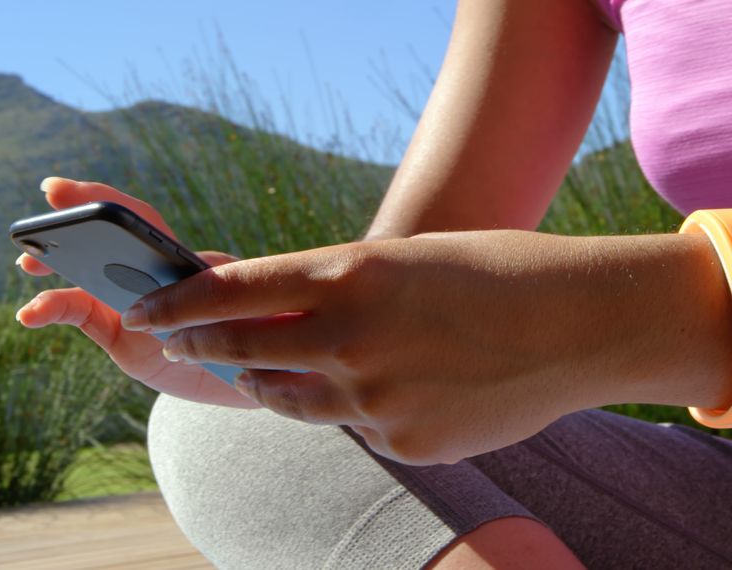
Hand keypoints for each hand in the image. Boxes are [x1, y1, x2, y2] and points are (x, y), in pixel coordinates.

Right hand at [16, 177, 256, 408]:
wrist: (243, 376)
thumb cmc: (248, 330)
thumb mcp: (241, 303)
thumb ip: (217, 285)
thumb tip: (200, 269)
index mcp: (176, 256)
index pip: (138, 220)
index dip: (102, 200)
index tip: (63, 189)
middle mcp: (145, 273)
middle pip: (102, 241)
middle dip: (70, 224)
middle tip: (41, 213)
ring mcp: (127, 302)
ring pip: (83, 278)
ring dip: (54, 268)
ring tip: (27, 264)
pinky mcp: (115, 334)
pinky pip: (78, 316)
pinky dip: (51, 310)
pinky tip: (28, 314)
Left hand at [118, 230, 626, 463]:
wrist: (584, 325)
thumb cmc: (499, 272)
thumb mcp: (407, 262)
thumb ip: (338, 290)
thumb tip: (280, 321)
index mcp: (353, 273)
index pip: (234, 291)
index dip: (180, 301)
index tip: (148, 307)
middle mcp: (353, 339)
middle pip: (244, 349)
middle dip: (203, 346)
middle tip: (180, 343)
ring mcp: (378, 400)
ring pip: (290, 400)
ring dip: (268, 384)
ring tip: (259, 374)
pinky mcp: (405, 442)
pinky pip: (354, 427)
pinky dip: (351, 407)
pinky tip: (381, 388)